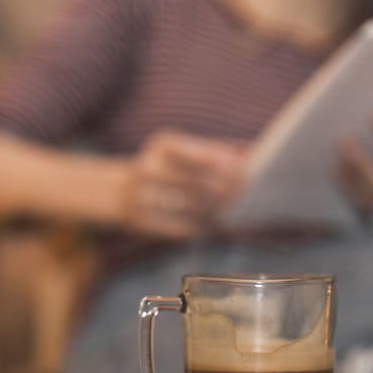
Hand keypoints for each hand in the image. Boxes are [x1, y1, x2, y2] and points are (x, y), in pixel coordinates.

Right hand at [124, 129, 247, 238]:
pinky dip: (203, 227)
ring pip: (194, 207)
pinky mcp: (142, 222)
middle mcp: (149, 168)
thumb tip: (254, 153)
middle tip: (248, 196)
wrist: (118, 192)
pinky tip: (213, 224)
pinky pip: (182, 228)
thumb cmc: (166, 167)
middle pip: (199, 182)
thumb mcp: (183, 149)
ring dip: (218, 210)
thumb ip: (218, 149)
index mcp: (162, 144)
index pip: (196, 152)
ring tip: (233, 211)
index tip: (244, 171)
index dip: (221, 163)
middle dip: (226, 190)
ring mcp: (142, 196)